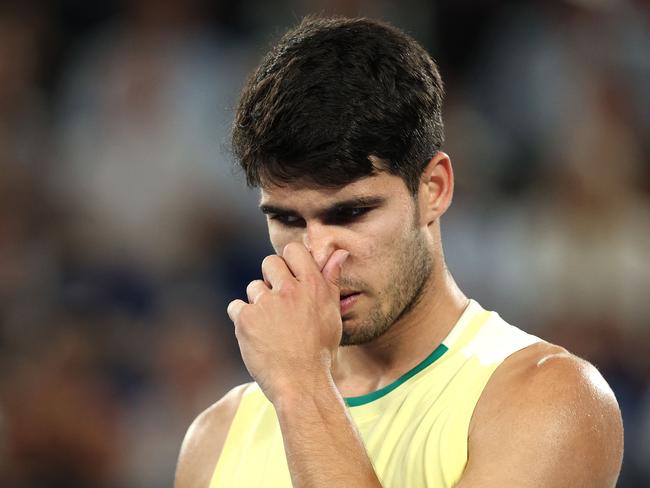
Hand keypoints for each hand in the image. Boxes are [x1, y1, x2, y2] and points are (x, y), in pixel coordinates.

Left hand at [227, 242, 349, 403]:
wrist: (301, 383)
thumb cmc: (320, 350)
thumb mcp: (332, 313)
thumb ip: (331, 279)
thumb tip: (339, 253)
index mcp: (313, 285)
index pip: (293, 250)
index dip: (290, 262)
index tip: (291, 277)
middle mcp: (289, 290)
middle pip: (270, 263)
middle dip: (271, 278)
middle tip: (278, 303)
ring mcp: (265, 303)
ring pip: (254, 287)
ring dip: (258, 302)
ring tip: (271, 326)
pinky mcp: (245, 318)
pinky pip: (236, 306)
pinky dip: (242, 319)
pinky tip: (256, 334)